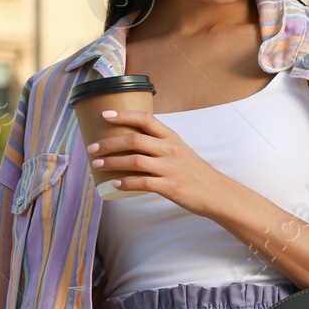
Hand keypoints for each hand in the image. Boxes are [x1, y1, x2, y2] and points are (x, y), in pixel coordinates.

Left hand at [86, 109, 230, 215]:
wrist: (215, 192)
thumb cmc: (194, 171)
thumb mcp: (179, 150)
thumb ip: (159, 144)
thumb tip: (131, 142)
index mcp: (171, 137)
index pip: (146, 119)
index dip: (124, 115)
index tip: (105, 115)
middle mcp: (170, 149)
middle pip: (134, 140)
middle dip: (109, 143)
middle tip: (92, 148)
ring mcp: (170, 168)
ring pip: (134, 160)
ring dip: (112, 162)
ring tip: (98, 165)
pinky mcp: (170, 187)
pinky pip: (143, 183)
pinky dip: (126, 183)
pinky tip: (115, 184)